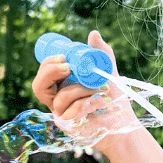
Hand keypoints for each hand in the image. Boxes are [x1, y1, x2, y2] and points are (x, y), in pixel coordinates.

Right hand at [30, 30, 139, 147]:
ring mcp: (61, 116)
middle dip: (51, 72)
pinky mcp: (69, 128)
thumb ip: (101, 54)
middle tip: (68, 67)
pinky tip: (102, 103)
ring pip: (61, 98)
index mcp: (60, 88)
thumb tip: (93, 34)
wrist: (123, 122)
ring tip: (102, 89)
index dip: (48, 64)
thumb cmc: (113, 99)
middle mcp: (56, 102)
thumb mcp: (107, 72)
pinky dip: (89, 103)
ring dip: (82, 89)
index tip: (64, 56)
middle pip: (38, 87)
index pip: (43, 76)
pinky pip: (72, 111)